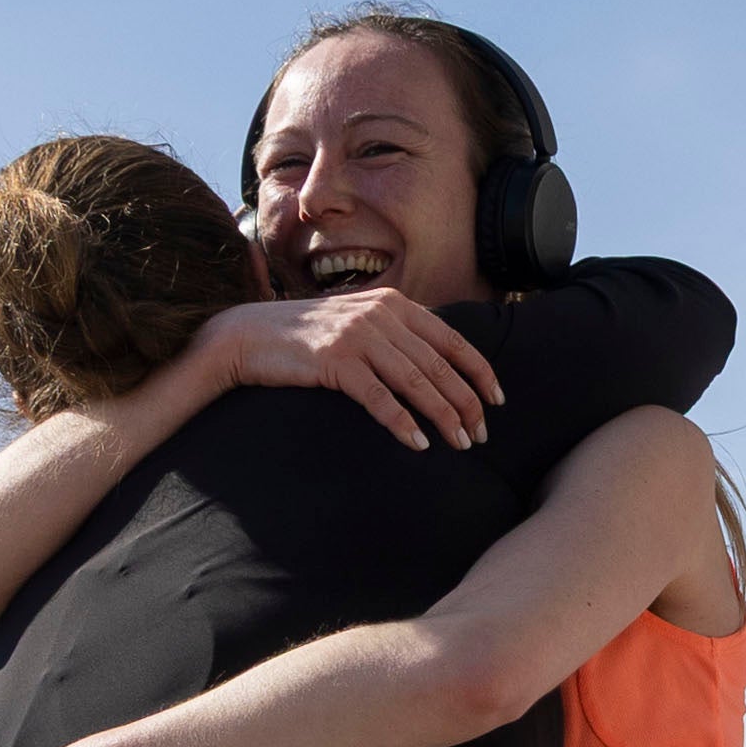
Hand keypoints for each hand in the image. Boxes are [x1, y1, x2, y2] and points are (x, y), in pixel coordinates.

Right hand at [192, 290, 503, 450]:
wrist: (249, 335)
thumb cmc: (306, 336)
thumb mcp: (358, 321)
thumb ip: (394, 333)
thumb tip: (434, 363)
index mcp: (393, 303)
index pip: (451, 339)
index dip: (479, 372)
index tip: (496, 401)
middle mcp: (381, 315)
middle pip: (439, 365)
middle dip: (466, 402)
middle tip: (481, 434)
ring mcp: (358, 336)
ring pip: (417, 382)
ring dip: (443, 416)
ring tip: (460, 443)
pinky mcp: (336, 362)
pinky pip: (380, 397)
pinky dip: (402, 422)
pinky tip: (418, 443)